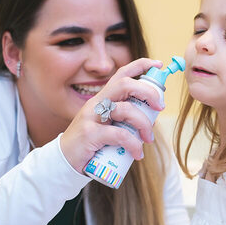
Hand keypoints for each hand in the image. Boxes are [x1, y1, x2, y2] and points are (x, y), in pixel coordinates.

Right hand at [59, 58, 163, 173]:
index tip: (158, 65)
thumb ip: (124, 118)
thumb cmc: (92, 143)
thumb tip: (151, 116)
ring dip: (144, 124)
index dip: (141, 65)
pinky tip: (137, 154)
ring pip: (126, 109)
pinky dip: (133, 144)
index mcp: (102, 98)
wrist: (65, 160)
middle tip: (159, 107)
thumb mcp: (108, 125)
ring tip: (148, 139)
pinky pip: (119, 134)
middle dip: (148, 92)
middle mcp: (96, 103)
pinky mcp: (90, 133)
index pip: (121, 74)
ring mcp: (91, 117)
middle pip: (125, 84)